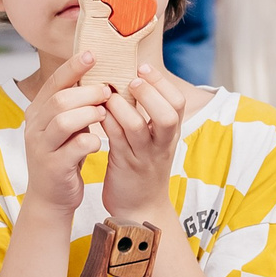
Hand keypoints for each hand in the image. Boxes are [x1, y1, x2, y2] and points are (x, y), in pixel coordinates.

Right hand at [18, 51, 111, 216]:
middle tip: (107, 91)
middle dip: (87, 92)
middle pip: (60, 99)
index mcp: (37, 112)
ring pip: (64, 121)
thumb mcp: (66, 128)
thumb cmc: (64, 157)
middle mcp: (34, 127)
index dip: (73, 67)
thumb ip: (75, 106)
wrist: (51, 198)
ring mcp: (41, 148)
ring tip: (105, 113)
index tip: (93, 54)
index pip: (54, 82)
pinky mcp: (53, 167)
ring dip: (89, 114)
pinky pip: (74, 147)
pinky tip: (99, 142)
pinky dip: (91, 141)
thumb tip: (99, 78)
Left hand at [96, 67, 185, 224]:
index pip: (177, 103)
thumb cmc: (143, 169)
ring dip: (122, 107)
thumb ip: (148, 115)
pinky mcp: (124, 166)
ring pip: (137, 127)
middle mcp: (161, 144)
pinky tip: (98, 112)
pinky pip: (116, 140)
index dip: (162, 82)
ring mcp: (144, 157)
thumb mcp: (154, 141)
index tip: (144, 67)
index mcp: (170, 135)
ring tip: (109, 95)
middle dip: (150, 92)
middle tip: (131, 79)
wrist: (140, 209)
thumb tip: (133, 79)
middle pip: (168, 115)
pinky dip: (107, 122)